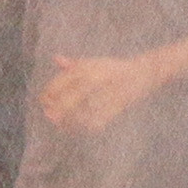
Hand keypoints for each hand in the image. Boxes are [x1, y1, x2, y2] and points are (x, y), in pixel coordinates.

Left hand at [38, 50, 169, 132]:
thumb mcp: (94, 62)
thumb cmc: (115, 68)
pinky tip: (80, 128)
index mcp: (88, 67)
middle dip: (58, 110)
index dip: (49, 93)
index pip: (62, 81)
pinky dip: (87, 126)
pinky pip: (98, 118)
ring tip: (62, 125)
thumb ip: (74, 63)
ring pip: (82, 111)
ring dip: (70, 120)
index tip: (44, 102)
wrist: (144, 72)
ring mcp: (106, 91)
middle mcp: (96, 77)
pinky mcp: (117, 103)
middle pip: (70, 98)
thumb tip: (56, 59)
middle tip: (50, 117)